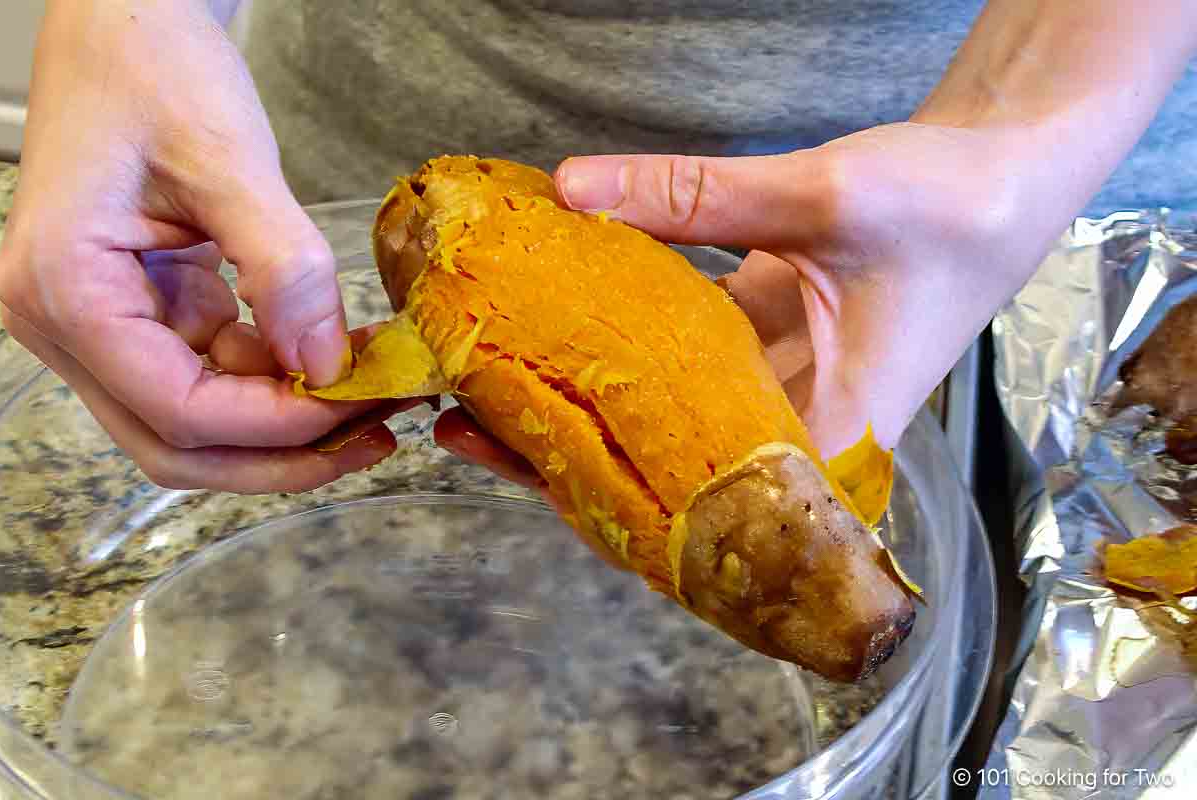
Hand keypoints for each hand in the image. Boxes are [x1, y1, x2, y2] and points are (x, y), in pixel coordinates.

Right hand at [0, 1, 401, 492]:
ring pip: (196, 422)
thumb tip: (329, 365)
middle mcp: (66, 325)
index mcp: (66, 291)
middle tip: (375, 438)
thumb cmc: (152, 68)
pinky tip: (332, 361)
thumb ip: (284, 267)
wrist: (126, 20)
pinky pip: (210, 374)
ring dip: (285, 423)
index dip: (280, 425)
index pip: (180, 408)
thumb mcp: (228, 160)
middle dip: (283, 454)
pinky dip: (273, 380)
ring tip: (373, 397)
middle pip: (180, 444)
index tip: (365, 406)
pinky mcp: (141, 310)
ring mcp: (101, 323)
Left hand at [438, 121, 1047, 477]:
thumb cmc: (950, 208)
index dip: (630, 513)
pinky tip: (557, 331)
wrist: (998, 178)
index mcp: (836, 429)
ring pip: (668, 420)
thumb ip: (697, 196)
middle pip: (677, 474)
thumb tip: (574, 189)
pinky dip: (622, 349)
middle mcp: (800, 426)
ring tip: (487, 392)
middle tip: (472, 432)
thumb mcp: (825, 198)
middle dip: (576, 462)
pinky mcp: (760, 346)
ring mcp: (776, 387)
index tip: (537, 485)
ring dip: (587, 408)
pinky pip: (680, 362)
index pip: (726, 510)